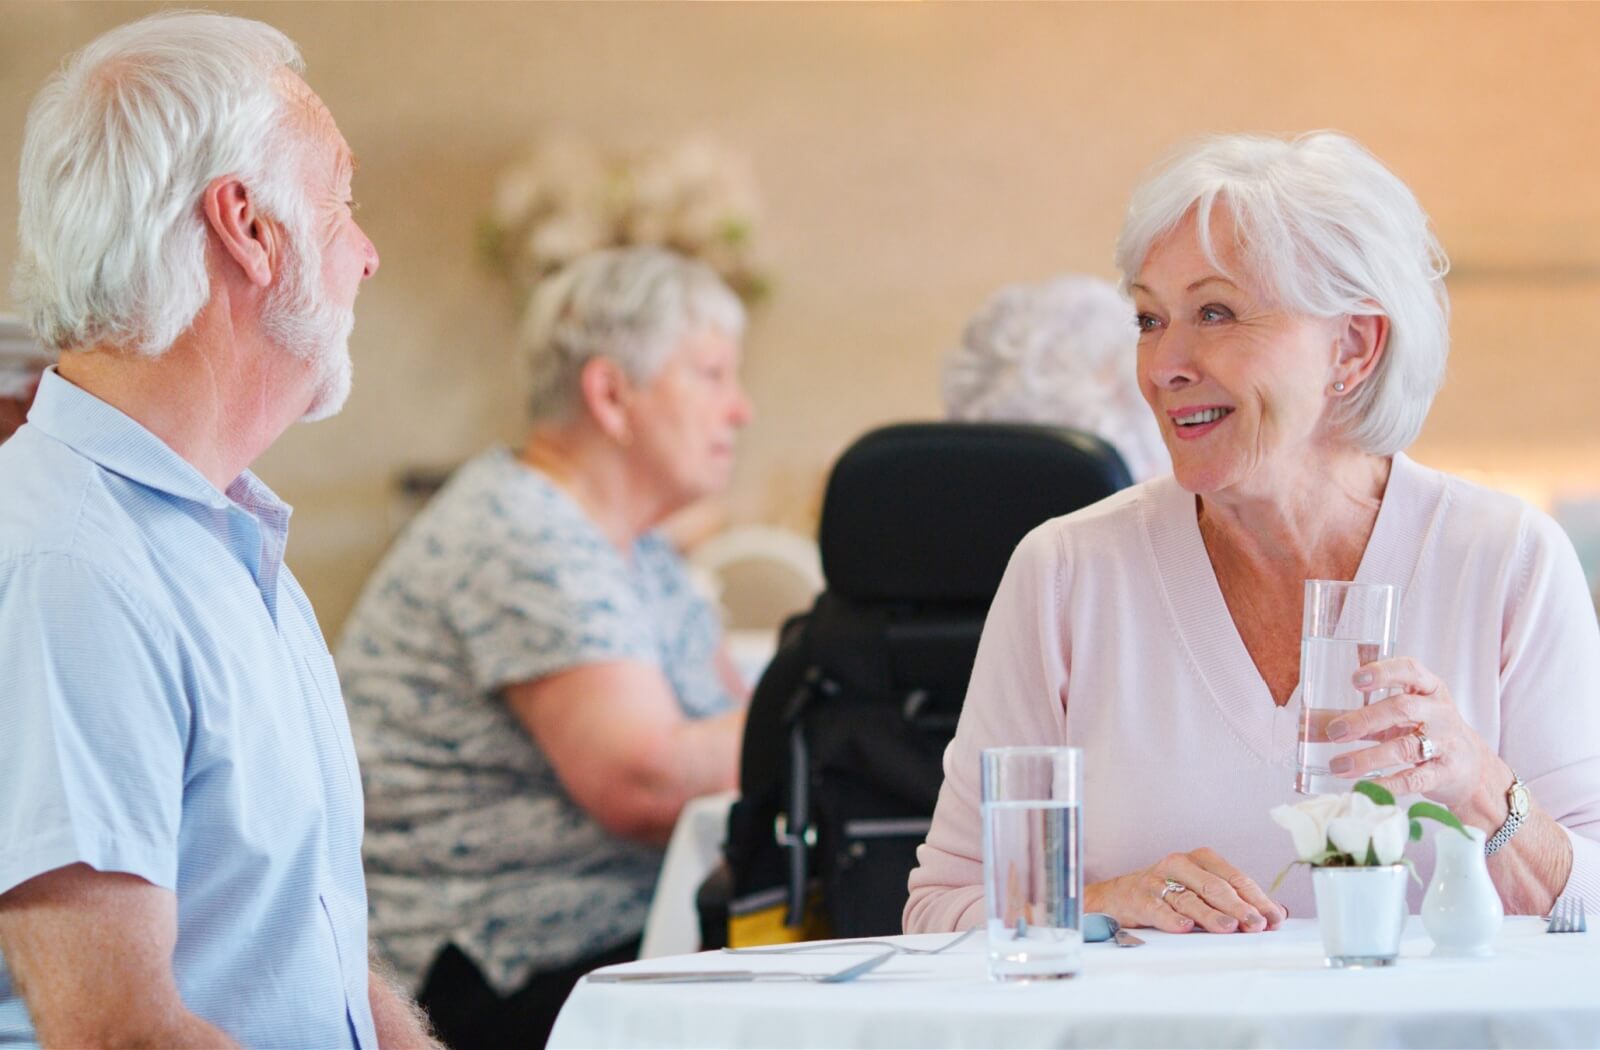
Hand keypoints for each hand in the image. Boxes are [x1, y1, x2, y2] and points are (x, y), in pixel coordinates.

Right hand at [1085, 848, 1287, 933]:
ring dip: (1210, 915)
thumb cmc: (1168, 892)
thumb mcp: (1201, 889)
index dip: (1256, 898)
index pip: (1235, 878)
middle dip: (1238, 906)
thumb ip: (1235, 900)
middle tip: (1256, 923)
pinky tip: (1184, 927)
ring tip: (1228, 927)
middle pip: (1215, 887)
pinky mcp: (1141, 898)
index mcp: (1201, 859)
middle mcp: (1180, 865)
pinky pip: (1158, 909)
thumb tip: (1274, 914)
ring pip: (1190, 899)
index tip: (1273, 917)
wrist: (1120, 896)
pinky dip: (1171, 919)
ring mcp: (1159, 881)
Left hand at [1325, 656, 1495, 807]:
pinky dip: (1388, 784)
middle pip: (1403, 709)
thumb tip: (1308, 724)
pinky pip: (1416, 778)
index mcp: (1429, 689)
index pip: (1410, 670)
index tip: (1355, 679)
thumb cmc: (1424, 731)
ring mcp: (1447, 743)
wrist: (1470, 768)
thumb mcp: (1396, 718)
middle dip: (1365, 719)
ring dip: (1368, 756)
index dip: (1383, 672)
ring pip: (1406, 746)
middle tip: (1334, 732)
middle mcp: (1440, 712)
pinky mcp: (1447, 772)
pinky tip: (1365, 786)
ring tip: (1337, 765)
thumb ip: (1357, 717)